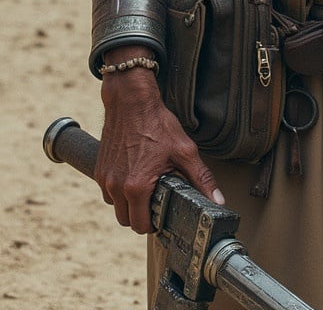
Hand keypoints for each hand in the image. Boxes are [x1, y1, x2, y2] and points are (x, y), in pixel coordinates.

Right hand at [97, 50, 223, 233]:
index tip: (163, 215)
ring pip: (115, 207)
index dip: (154, 224)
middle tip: (156, 203)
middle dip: (141, 217)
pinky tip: (133, 176)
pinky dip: (118, 191)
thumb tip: (217, 201)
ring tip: (146, 188)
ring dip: (128, 204)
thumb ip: (201, 179)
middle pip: (126, 221)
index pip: (141, 226)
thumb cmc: (157, 124)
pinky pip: (107, 192)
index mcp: (137, 186)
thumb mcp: (185, 151)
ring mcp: (105, 178)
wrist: (131, 101)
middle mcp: (116, 186)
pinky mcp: (99, 169)